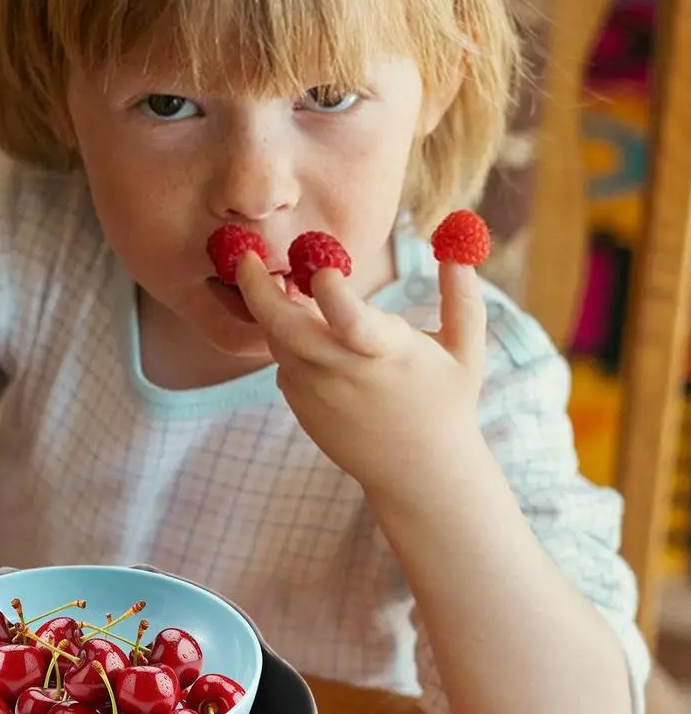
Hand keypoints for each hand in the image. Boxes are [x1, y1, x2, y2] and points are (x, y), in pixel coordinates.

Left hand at [237, 251, 487, 493]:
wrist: (417, 473)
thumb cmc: (446, 403)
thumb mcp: (465, 349)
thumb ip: (461, 294)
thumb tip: (459, 240)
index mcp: (387, 354)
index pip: (351, 322)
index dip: (331, 292)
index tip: (319, 266)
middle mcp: (344, 373)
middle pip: (286, 328)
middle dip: (258, 289)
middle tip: (247, 258)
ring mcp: (316, 393)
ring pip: (278, 341)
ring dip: (273, 310)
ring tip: (282, 282)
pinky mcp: (300, 407)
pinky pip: (284, 362)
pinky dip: (288, 340)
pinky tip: (307, 328)